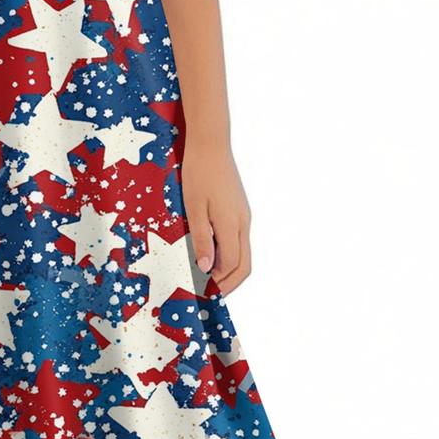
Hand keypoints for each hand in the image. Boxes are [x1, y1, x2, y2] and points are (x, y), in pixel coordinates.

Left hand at [181, 138, 251, 296]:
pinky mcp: (240, 209)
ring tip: (207, 277)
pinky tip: (211, 253)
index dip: (220, 283)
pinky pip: (239, 239)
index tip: (203, 293)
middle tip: (209, 293)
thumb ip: (201, 239)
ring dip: (229, 269)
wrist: (211, 144)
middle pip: (244, 264)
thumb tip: (206, 269)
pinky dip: (229, 254)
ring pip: (243, 253)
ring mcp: (244, 216)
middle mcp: (243, 223)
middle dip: (229, 283)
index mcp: (232, 224)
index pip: (232, 265)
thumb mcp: (194, 207)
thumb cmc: (199, 174)